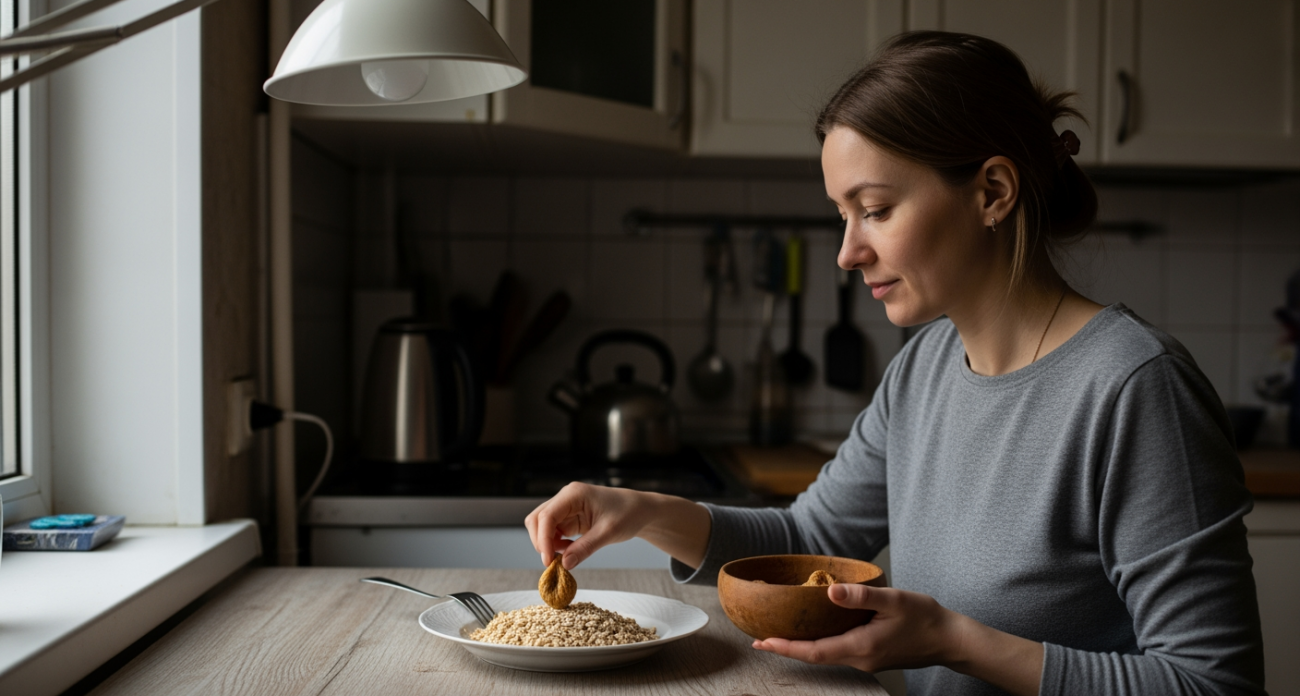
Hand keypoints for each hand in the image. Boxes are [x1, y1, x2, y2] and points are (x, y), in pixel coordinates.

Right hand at [524, 482, 654, 568]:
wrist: (640, 510)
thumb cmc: (628, 514)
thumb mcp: (608, 532)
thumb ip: (585, 548)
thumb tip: (564, 565)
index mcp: (573, 494)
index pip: (546, 516)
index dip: (543, 539)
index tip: (548, 561)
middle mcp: (565, 498)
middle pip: (537, 519)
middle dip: (541, 541)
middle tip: (553, 562)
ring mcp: (566, 507)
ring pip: (542, 526)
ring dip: (547, 544)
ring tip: (566, 556)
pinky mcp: (569, 518)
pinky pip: (552, 532)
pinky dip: (555, 544)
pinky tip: (569, 551)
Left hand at [753, 583, 960, 672]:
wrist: (949, 639)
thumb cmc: (925, 618)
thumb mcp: (894, 600)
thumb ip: (861, 596)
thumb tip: (830, 591)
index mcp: (861, 646)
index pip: (814, 652)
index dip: (786, 648)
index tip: (762, 642)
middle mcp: (860, 659)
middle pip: (815, 656)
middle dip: (787, 648)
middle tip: (760, 639)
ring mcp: (866, 660)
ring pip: (826, 655)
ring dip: (802, 646)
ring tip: (779, 634)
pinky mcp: (871, 656)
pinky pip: (839, 651)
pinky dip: (820, 643)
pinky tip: (813, 631)